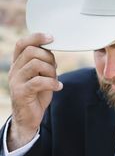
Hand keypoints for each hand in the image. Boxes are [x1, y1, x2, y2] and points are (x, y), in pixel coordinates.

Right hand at [7, 33, 62, 150]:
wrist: (29, 119)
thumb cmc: (36, 96)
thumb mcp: (41, 77)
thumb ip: (44, 64)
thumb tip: (51, 51)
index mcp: (18, 64)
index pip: (22, 44)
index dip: (36, 37)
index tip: (51, 37)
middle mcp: (14, 70)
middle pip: (31, 51)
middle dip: (48, 57)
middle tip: (55, 69)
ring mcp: (16, 81)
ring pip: (35, 64)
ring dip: (50, 70)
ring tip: (55, 80)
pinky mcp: (21, 92)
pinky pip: (39, 81)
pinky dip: (52, 83)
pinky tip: (58, 87)